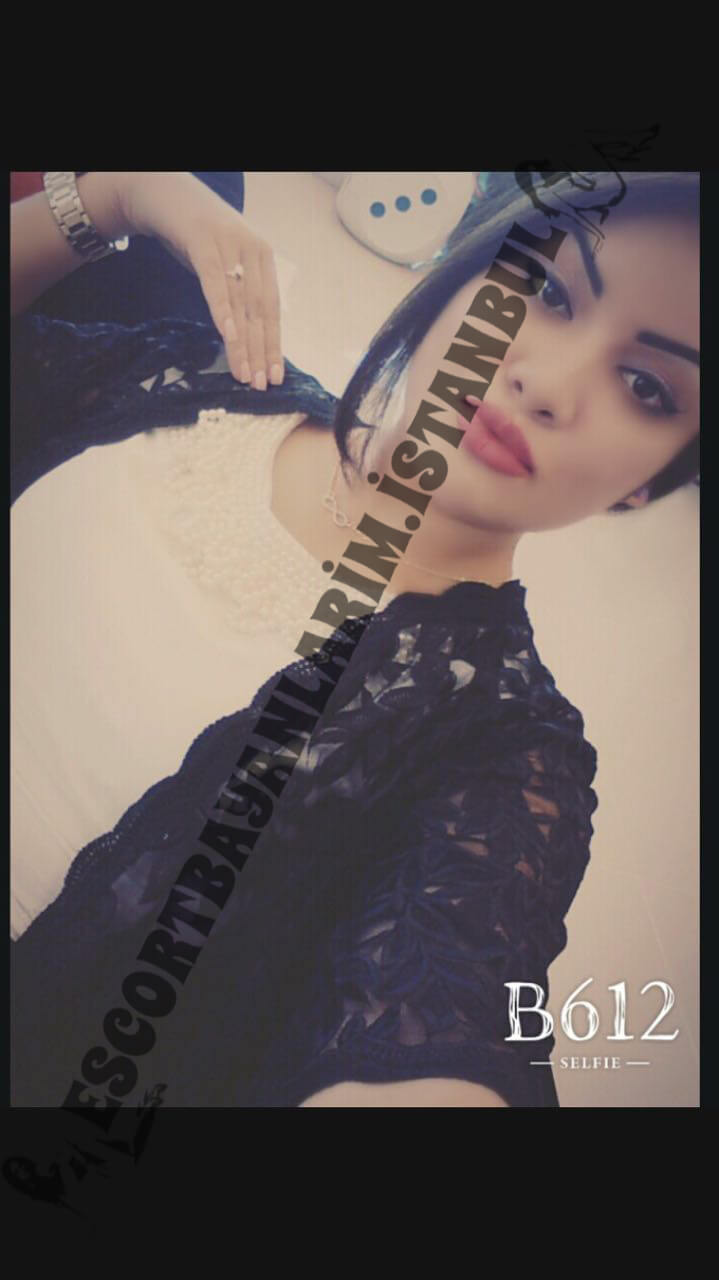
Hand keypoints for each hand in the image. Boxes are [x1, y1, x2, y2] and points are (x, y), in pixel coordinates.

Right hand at [119, 172, 283, 387]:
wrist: (163, 194)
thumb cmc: (195, 236)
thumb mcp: (224, 264)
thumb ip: (237, 293)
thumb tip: (247, 335)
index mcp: (263, 258)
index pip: (272, 310)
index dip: (273, 345)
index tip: (274, 376)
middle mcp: (252, 251)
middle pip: (259, 311)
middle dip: (260, 351)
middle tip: (260, 384)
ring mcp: (229, 244)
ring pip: (239, 303)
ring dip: (242, 342)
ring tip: (243, 373)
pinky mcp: (203, 241)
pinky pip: (214, 281)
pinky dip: (221, 310)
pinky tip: (226, 335)